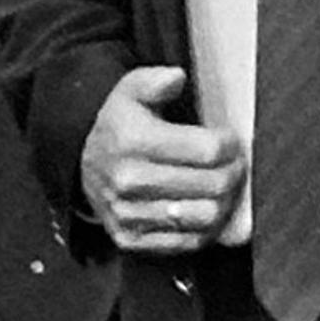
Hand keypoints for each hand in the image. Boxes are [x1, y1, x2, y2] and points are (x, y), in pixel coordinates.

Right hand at [79, 67, 243, 256]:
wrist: (84, 166)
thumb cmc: (119, 127)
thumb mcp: (130, 91)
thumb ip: (155, 80)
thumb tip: (176, 78)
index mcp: (134, 140)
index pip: (208, 150)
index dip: (230, 146)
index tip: (230, 142)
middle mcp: (130, 180)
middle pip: (212, 185)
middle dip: (234, 174)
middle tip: (235, 165)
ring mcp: (130, 214)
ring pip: (205, 217)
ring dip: (224, 203)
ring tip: (223, 188)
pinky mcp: (132, 239)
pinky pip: (187, 243)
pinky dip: (206, 228)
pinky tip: (205, 209)